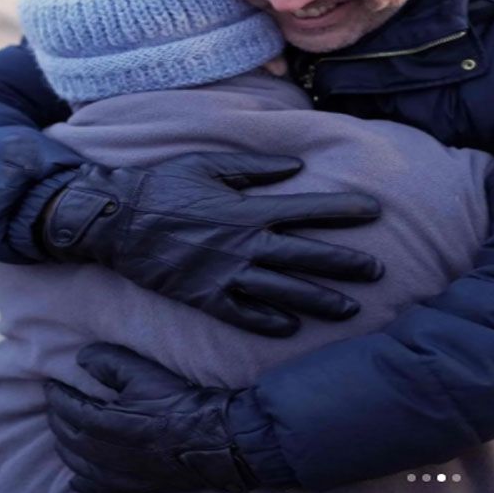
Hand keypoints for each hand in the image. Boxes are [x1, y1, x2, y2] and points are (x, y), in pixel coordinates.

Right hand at [42, 152, 382, 336]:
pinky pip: (242, 314)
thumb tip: (297, 168)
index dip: (343, 210)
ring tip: (349, 309)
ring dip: (318, 300)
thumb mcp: (209, 165)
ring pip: (282, 290)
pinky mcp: (204, 297)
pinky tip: (291, 327)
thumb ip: (255, 168)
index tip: (375, 211)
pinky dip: (268, 322)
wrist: (114, 222)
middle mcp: (242, 245)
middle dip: (344, 264)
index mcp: (246, 210)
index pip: (306, 209)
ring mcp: (224, 275)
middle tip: (379, 270)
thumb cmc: (162, 186)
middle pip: (304, 256)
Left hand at [46, 344, 255, 492]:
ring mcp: (118, 476)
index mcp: (106, 424)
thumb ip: (110, 362)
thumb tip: (81, 358)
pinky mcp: (133, 488)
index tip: (51, 385)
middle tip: (54, 406)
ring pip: (78, 466)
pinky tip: (77, 477)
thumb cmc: (181, 402)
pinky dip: (81, 481)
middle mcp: (106, 455)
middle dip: (57, 420)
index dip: (58, 397)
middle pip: (69, 439)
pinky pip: (95, 489)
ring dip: (65, 448)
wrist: (217, 437)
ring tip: (62, 434)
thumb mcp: (145, 372)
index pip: (69, 410)